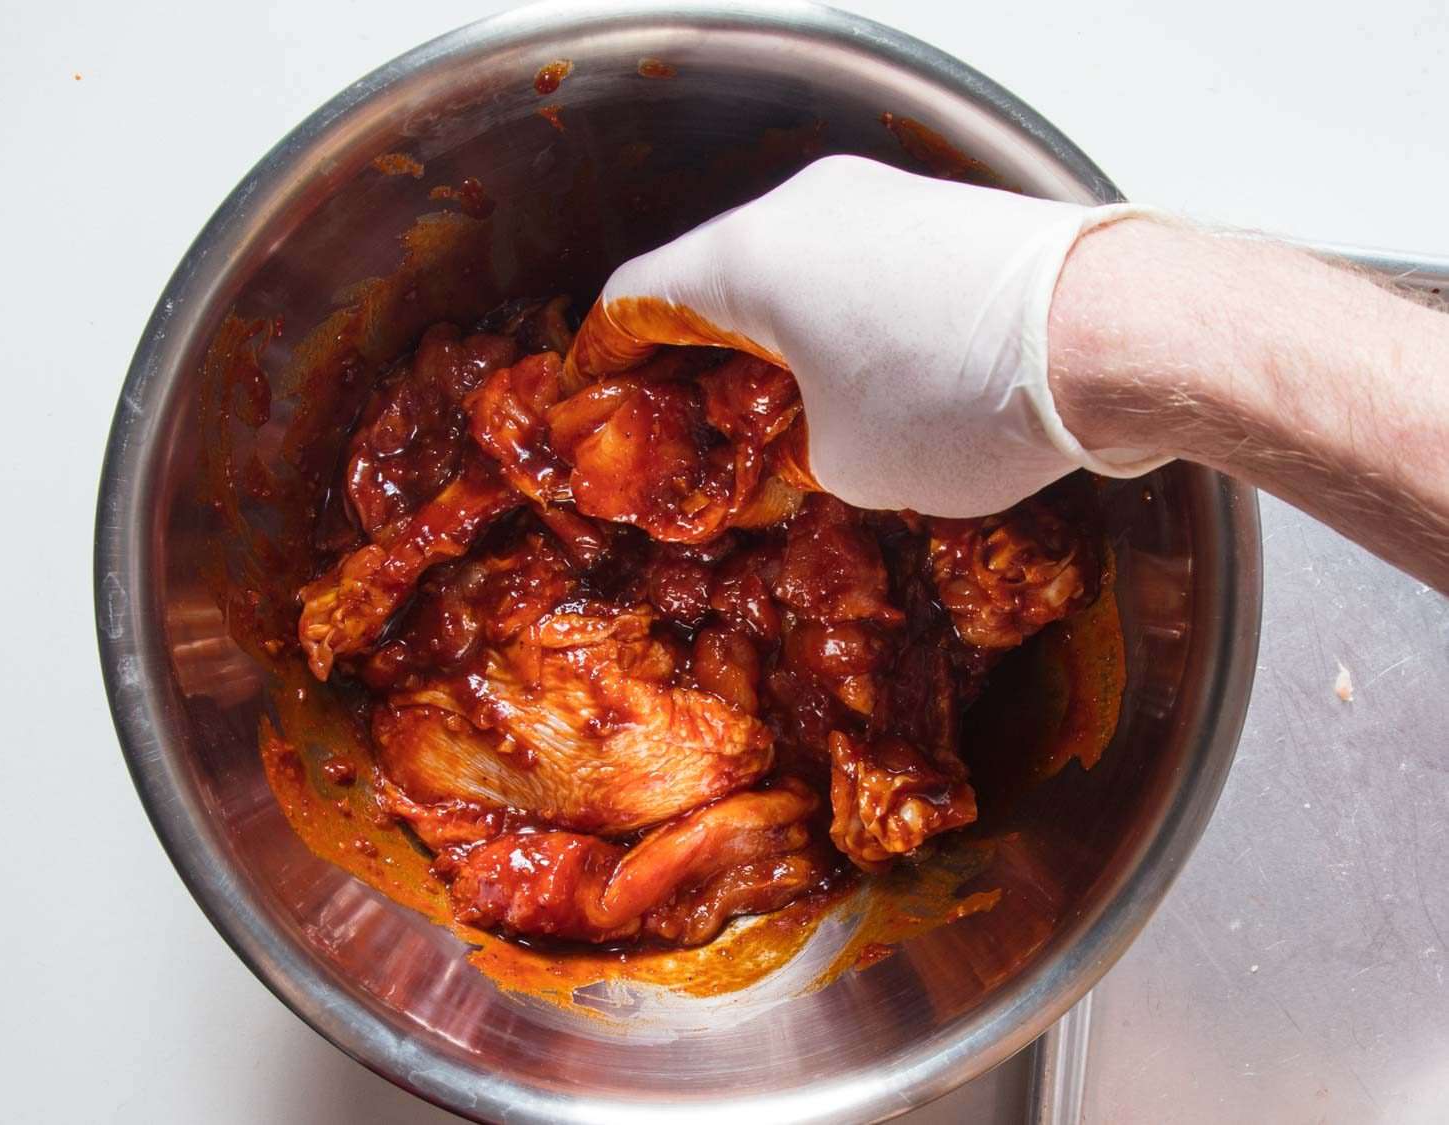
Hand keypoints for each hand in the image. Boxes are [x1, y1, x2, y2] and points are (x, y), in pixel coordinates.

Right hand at [567, 154, 1165, 515]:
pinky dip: (838, 320)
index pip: (635, 298)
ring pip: (789, 270)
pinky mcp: (941, 216)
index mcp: (748, 256)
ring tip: (786, 414)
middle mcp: (804, 208)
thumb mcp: (845, 463)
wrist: (1116, 331)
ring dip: (773, 339)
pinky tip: (866, 379)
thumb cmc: (962, 398)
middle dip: (695, 356)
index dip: (608, 359)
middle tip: (692, 425)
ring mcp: (879, 199)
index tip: (603, 402)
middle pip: (711, 279)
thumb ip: (790, 449)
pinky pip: (855, 266)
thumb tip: (802, 436)